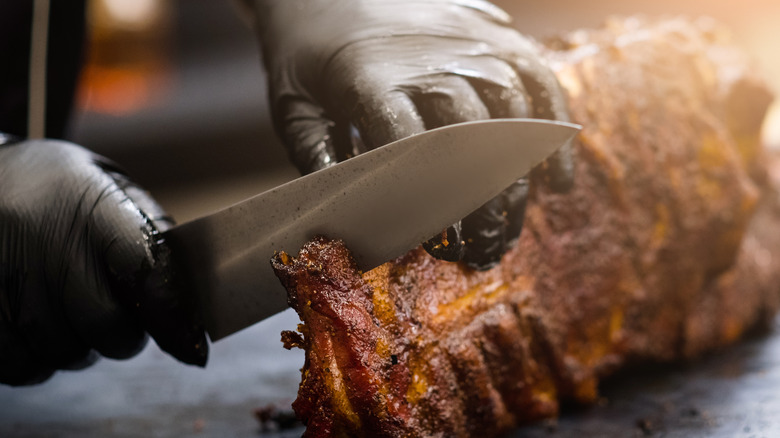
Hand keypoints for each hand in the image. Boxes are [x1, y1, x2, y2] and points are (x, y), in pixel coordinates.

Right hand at [0, 137, 206, 385]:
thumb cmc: (61, 192)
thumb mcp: (110, 191)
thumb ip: (152, 237)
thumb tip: (191, 298)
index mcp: (91, 205)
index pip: (144, 269)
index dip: (172, 314)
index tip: (192, 345)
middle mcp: (42, 238)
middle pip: (105, 325)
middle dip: (123, 336)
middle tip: (117, 320)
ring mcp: (1, 273)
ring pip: (62, 353)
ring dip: (79, 349)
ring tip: (70, 314)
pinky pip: (20, 366)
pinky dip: (37, 361)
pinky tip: (37, 329)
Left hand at [252, 0, 572, 269]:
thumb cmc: (308, 51)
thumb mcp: (293, 102)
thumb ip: (313, 153)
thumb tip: (342, 206)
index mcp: (372, 79)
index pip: (412, 147)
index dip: (430, 200)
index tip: (440, 241)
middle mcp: (429, 60)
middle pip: (469, 137)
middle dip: (481, 200)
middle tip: (483, 248)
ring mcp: (468, 43)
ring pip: (510, 114)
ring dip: (517, 178)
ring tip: (509, 228)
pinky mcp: (495, 34)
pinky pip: (539, 82)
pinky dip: (555, 133)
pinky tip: (555, 180)